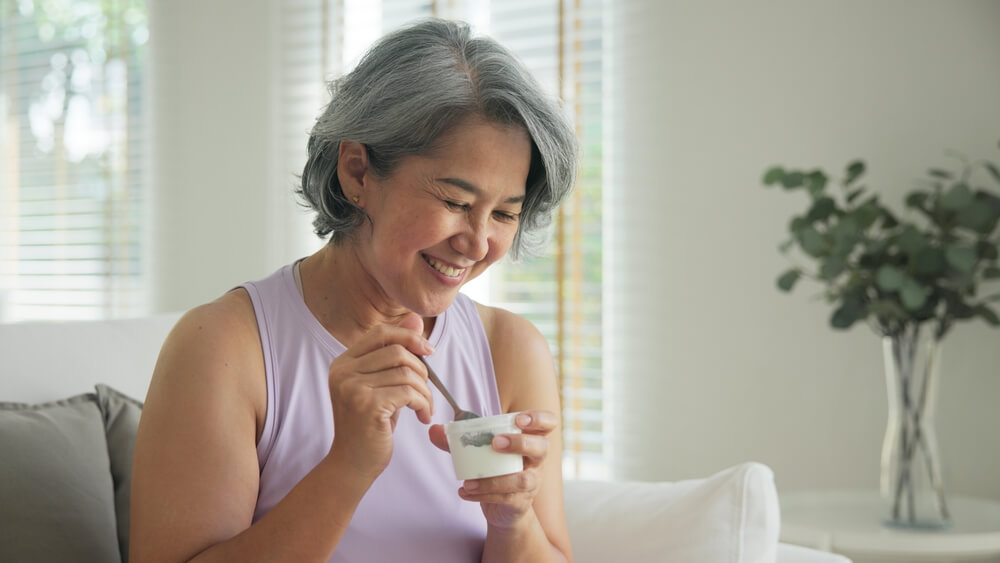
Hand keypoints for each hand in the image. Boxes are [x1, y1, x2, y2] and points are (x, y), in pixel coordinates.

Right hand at [327, 313, 434, 480]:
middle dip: (422, 371)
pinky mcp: (366, 405)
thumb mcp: (382, 385)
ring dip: (425, 392)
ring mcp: (352, 388)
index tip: (429, 351)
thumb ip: (395, 354)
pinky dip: (423, 403)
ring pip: (407, 373)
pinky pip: (409, 392)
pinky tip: (422, 417)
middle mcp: (343, 372)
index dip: (409, 336)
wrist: (353, 464)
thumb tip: (416, 318)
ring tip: (424, 408)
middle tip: (426, 392)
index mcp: (343, 363)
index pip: (381, 334)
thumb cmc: (370, 426)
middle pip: (398, 352)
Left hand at [429, 410, 556, 527]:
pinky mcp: (521, 502)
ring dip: (494, 479)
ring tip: (469, 480)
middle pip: (542, 448)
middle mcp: (535, 461)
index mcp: (529, 440)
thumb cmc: (494, 471)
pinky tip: (465, 491)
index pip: (547, 423)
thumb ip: (457, 441)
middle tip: (496, 443)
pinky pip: (507, 498)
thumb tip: (434, 430)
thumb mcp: (477, 452)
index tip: (518, 420)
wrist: (501, 507)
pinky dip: (484, 494)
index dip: (538, 419)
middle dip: (521, 443)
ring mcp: (531, 483)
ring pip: (523, 479)